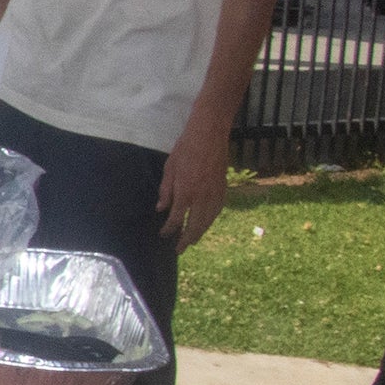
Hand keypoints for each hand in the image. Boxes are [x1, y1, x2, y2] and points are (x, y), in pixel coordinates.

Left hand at [156, 116, 231, 247]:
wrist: (209, 134)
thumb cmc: (186, 148)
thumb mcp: (169, 168)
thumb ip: (165, 191)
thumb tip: (161, 209)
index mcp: (185, 192)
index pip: (176, 219)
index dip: (169, 230)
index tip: (163, 235)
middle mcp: (202, 197)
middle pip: (194, 226)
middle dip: (186, 239)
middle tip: (179, 250)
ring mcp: (214, 194)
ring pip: (208, 221)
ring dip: (200, 233)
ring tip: (192, 241)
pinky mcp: (223, 189)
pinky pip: (217, 211)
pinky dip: (210, 221)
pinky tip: (206, 224)